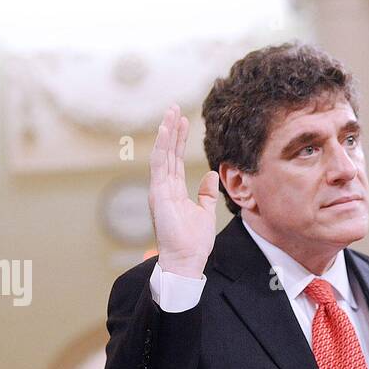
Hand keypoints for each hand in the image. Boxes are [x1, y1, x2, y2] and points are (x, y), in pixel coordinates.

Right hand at [148, 105, 218, 278]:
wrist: (186, 260)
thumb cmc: (193, 242)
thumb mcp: (204, 212)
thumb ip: (205, 193)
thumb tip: (209, 175)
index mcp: (172, 192)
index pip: (174, 160)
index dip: (178, 139)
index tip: (183, 121)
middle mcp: (163, 188)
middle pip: (167, 153)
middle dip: (171, 130)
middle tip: (174, 108)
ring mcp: (159, 190)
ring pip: (162, 154)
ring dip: (166, 132)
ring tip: (171, 112)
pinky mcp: (158, 193)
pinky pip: (160, 165)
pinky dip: (162, 146)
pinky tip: (166, 130)